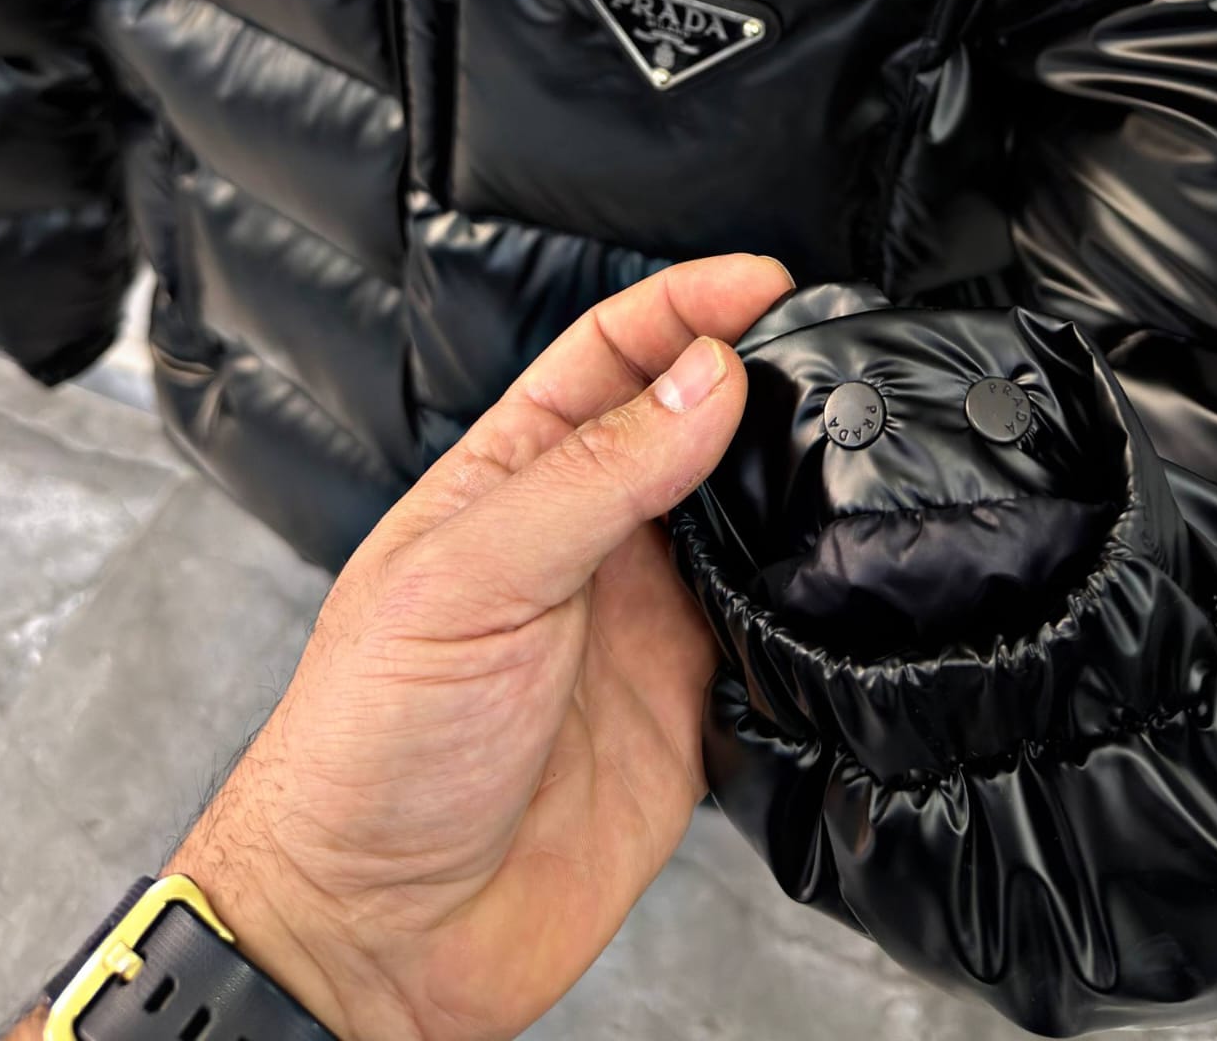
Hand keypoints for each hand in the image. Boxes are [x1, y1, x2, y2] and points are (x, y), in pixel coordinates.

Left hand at [163, 253, 790, 1040]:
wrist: (379, 934)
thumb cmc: (367, 744)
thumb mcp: (469, 579)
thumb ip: (594, 477)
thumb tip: (704, 379)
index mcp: (511, 479)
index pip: (610, 355)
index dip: (685, 306)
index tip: (763, 281)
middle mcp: (585, 539)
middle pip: (690, 424)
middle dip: (758, 376)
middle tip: (830, 353)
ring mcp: (641, 621)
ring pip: (743, 520)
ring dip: (794, 481)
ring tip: (849, 447)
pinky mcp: (690, 707)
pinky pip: (772, 630)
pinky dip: (811, 599)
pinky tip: (836, 575)